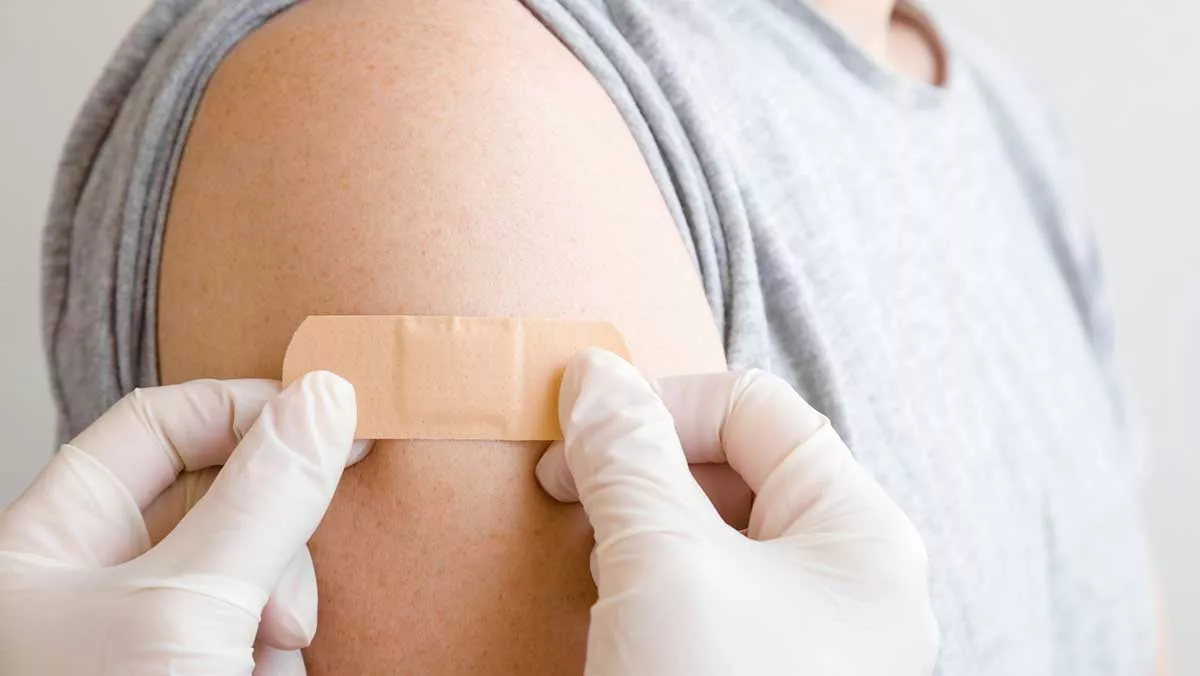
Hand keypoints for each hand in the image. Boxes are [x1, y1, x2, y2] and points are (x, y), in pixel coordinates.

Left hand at [0, 372, 365, 675]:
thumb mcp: (188, 605)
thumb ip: (261, 498)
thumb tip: (325, 399)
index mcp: (51, 540)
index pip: (156, 424)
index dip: (244, 411)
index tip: (331, 419)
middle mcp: (93, 578)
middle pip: (217, 496)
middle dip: (273, 540)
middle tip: (289, 598)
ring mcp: (142, 628)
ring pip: (250, 565)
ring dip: (281, 606)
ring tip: (269, 655)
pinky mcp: (191, 664)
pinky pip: (256, 623)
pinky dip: (275, 649)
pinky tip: (264, 674)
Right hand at [536, 349, 938, 675]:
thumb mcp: (665, 566)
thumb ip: (629, 457)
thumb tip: (594, 374)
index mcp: (861, 534)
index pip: (757, 410)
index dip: (661, 403)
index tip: (573, 438)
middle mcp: (848, 580)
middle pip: (739, 467)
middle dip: (645, 468)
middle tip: (567, 493)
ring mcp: (808, 636)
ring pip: (717, 533)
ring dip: (641, 524)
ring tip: (589, 553)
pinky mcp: (761, 673)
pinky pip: (707, 594)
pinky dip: (650, 581)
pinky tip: (610, 610)